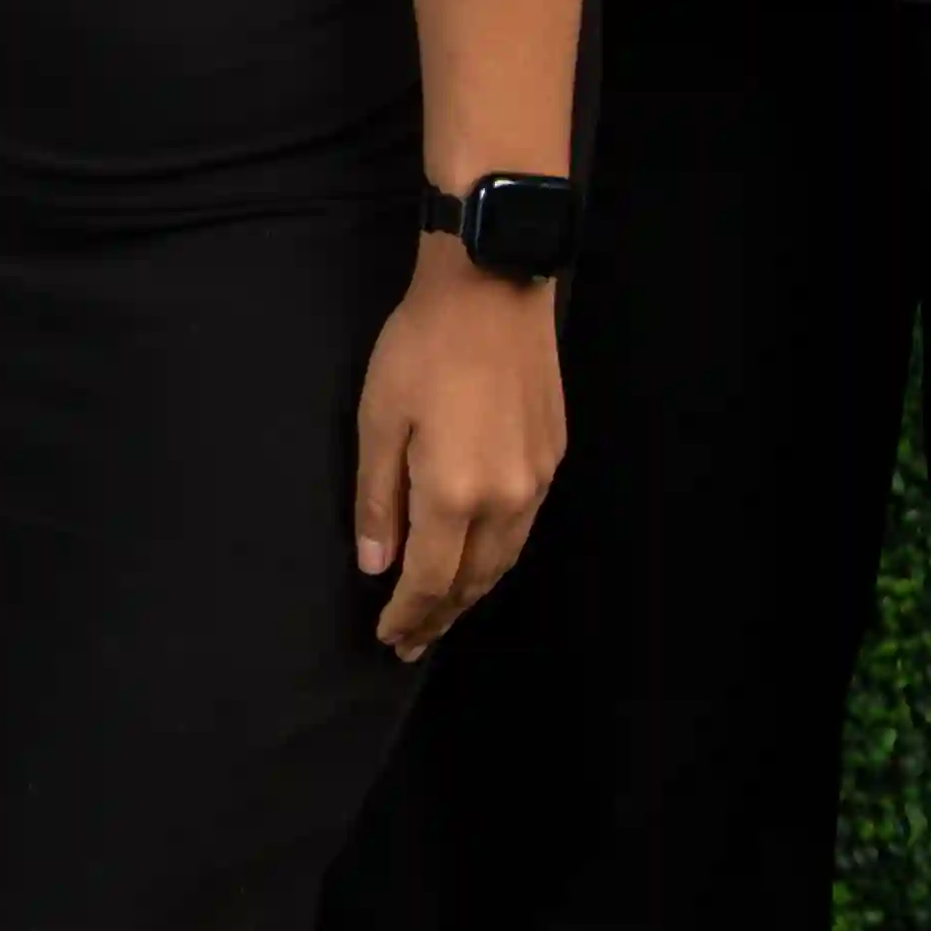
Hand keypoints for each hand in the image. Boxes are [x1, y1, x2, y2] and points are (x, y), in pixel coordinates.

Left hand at [352, 248, 565, 655]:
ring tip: (443, 613)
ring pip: (505, 559)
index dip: (409, 613)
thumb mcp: (378, 418)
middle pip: (474, 580)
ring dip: (472, 592)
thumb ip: (378, 499)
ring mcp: (538, 481)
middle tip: (413, 643)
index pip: (431, 579)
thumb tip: (377, 566)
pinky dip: (497, 555)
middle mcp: (506, 499)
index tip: (388, 638)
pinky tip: (478, 557)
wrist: (493, 288)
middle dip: (441, 616)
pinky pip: (523, 527)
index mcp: (455, 493)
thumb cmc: (421, 347)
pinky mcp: (554, 458)